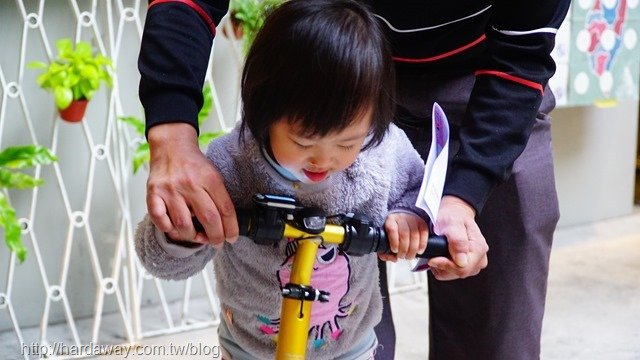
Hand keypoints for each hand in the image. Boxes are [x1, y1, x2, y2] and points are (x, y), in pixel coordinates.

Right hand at [146, 123, 238, 246]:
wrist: (171, 146)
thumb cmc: (193, 165)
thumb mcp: (213, 175)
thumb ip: (219, 197)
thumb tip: (227, 226)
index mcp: (209, 178)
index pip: (225, 209)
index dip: (231, 228)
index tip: (232, 238)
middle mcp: (190, 184)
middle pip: (208, 219)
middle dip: (216, 237)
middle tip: (217, 242)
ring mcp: (170, 190)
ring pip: (183, 225)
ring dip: (192, 237)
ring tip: (197, 237)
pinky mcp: (154, 194)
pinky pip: (160, 221)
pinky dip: (169, 229)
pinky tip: (175, 228)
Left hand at [379, 212, 427, 261]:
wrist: (403, 223)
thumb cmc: (393, 234)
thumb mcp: (385, 242)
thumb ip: (385, 253)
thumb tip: (394, 259)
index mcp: (390, 220)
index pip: (392, 229)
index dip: (394, 242)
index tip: (395, 250)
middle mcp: (401, 218)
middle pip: (404, 233)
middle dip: (404, 249)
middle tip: (402, 256)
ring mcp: (413, 219)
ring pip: (414, 235)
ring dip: (413, 249)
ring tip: (410, 256)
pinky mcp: (422, 223)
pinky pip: (424, 234)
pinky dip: (422, 245)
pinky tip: (419, 251)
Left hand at [428, 195, 488, 279]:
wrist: (455, 214)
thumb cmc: (453, 216)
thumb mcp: (452, 224)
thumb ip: (457, 241)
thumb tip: (461, 261)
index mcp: (479, 248)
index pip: (462, 269)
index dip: (445, 266)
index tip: (433, 259)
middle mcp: (480, 258)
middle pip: (459, 273)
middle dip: (443, 266)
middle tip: (434, 254)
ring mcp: (476, 263)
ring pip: (456, 275)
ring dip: (443, 267)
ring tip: (437, 254)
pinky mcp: (469, 265)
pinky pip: (455, 273)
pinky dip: (445, 267)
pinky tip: (441, 257)